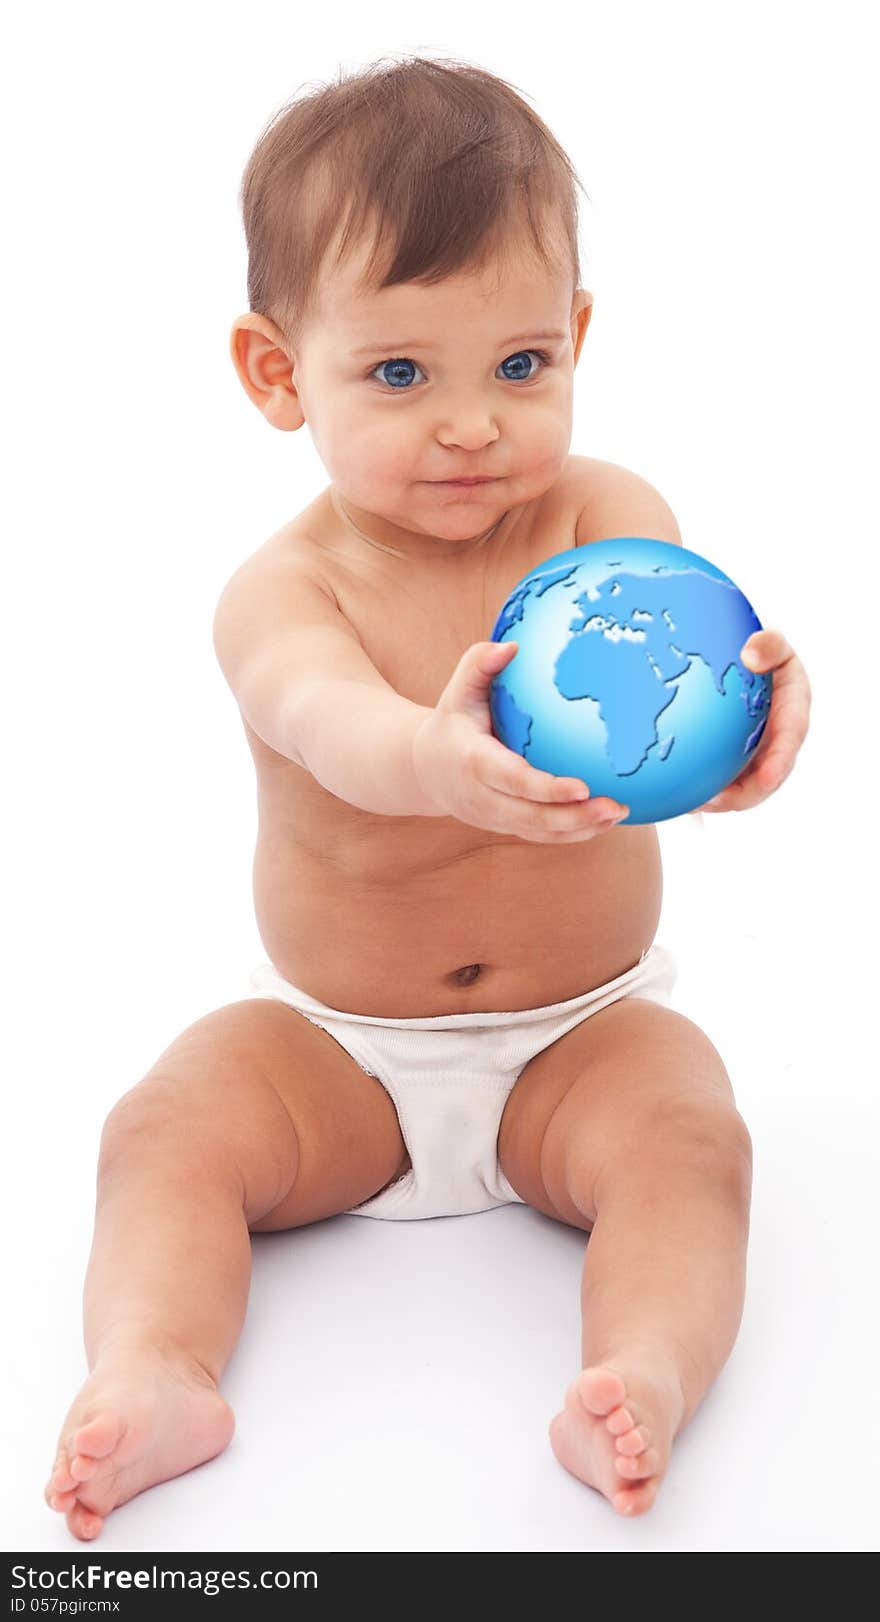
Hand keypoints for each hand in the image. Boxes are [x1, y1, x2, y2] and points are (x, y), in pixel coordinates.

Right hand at [412, 640, 628, 842]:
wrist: (424, 769)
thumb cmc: (451, 721)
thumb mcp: (458, 691)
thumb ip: (479, 664)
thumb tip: (512, 645)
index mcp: (473, 763)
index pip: (514, 780)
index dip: (547, 788)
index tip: (583, 787)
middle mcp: (482, 798)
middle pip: (531, 816)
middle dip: (574, 816)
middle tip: (615, 805)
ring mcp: (493, 818)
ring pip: (539, 832)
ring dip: (581, 827)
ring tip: (618, 811)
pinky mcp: (504, 827)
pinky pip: (541, 836)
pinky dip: (573, 833)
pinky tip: (604, 821)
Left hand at [694, 628, 810, 812]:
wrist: (741, 667)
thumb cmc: (759, 652)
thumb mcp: (771, 644)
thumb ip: (768, 644)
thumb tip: (751, 655)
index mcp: (793, 711)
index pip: (790, 739)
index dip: (780, 762)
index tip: (767, 779)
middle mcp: (778, 741)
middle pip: (767, 778)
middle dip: (744, 795)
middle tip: (715, 801)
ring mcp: (757, 755)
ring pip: (742, 788)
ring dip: (719, 800)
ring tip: (692, 805)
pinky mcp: (736, 763)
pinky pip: (722, 782)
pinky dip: (704, 792)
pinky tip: (678, 795)